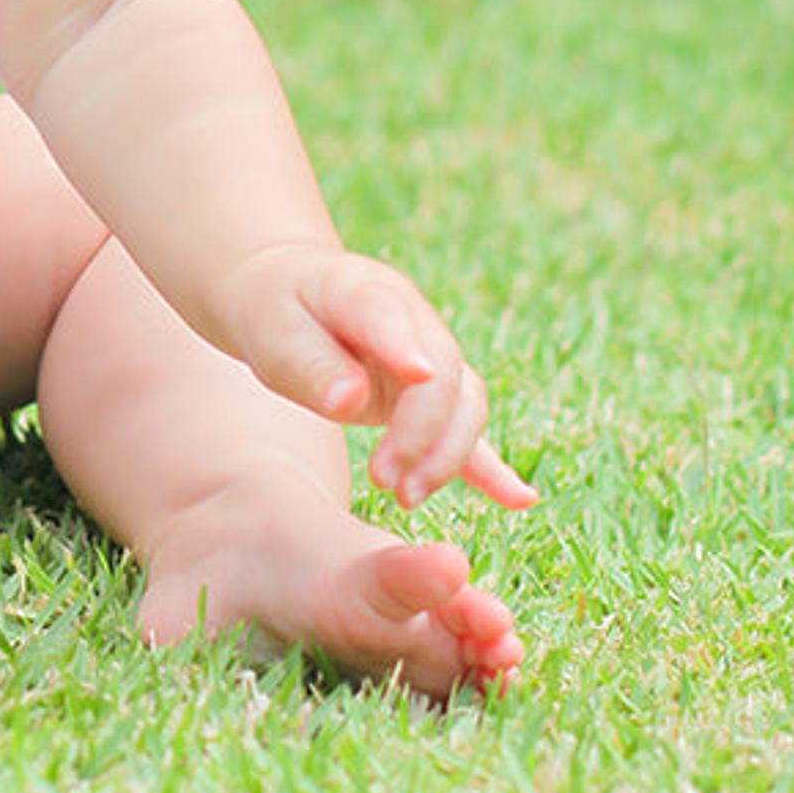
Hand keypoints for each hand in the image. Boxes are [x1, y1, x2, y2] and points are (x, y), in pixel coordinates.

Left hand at [213, 241, 539, 511]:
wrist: (287, 296)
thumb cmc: (276, 313)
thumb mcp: (274, 332)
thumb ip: (311, 365)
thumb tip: (350, 403)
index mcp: (367, 291)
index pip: (392, 319)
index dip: (408, 349)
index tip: (419, 377)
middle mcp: (414, 322)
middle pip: (443, 377)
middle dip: (421, 434)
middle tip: (384, 480)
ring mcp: (431, 357)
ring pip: (465, 406)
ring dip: (445, 456)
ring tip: (405, 497)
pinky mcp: (432, 393)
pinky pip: (467, 429)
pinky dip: (490, 467)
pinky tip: (519, 501)